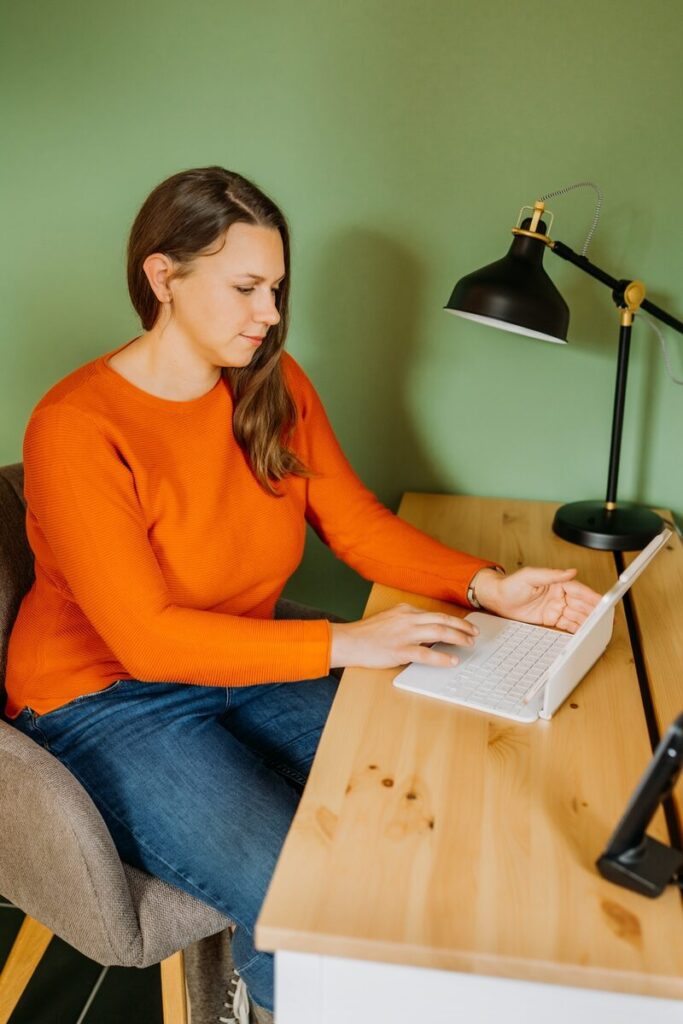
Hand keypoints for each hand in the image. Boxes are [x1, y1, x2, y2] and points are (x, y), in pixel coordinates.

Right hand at [329, 603, 478, 669]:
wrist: (349, 641)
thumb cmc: (367, 634)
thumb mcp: (389, 620)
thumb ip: (407, 623)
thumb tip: (427, 633)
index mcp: (405, 610)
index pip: (435, 614)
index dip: (453, 620)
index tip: (464, 625)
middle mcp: (408, 618)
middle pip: (442, 620)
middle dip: (462, 626)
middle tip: (474, 633)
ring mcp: (404, 634)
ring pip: (439, 632)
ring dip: (458, 638)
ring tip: (469, 644)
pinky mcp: (400, 650)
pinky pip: (426, 653)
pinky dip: (442, 657)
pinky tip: (452, 660)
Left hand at [472, 566, 600, 632]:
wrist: (498, 600)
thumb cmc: (511, 585)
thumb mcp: (529, 576)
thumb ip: (550, 574)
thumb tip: (569, 571)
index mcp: (557, 583)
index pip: (579, 590)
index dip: (592, 597)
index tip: (603, 602)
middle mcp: (559, 595)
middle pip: (581, 604)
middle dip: (594, 612)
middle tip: (607, 619)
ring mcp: (556, 608)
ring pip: (577, 615)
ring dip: (588, 622)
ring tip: (599, 628)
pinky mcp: (550, 619)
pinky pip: (567, 624)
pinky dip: (577, 629)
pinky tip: (585, 633)